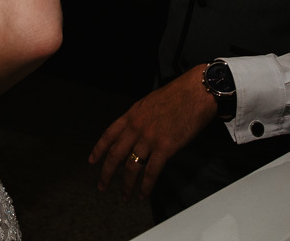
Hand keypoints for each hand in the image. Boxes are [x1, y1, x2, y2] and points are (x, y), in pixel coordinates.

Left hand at [88, 64, 217, 200]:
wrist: (196, 92)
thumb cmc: (178, 94)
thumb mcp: (150, 102)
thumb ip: (141, 118)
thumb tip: (138, 132)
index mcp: (132, 115)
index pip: (109, 135)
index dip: (99, 149)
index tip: (92, 161)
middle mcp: (136, 128)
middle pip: (115, 155)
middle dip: (106, 174)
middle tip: (102, 186)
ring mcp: (149, 138)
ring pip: (132, 167)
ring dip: (127, 185)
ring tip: (125, 196)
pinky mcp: (165, 148)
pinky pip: (151, 172)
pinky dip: (146, 186)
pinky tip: (143, 194)